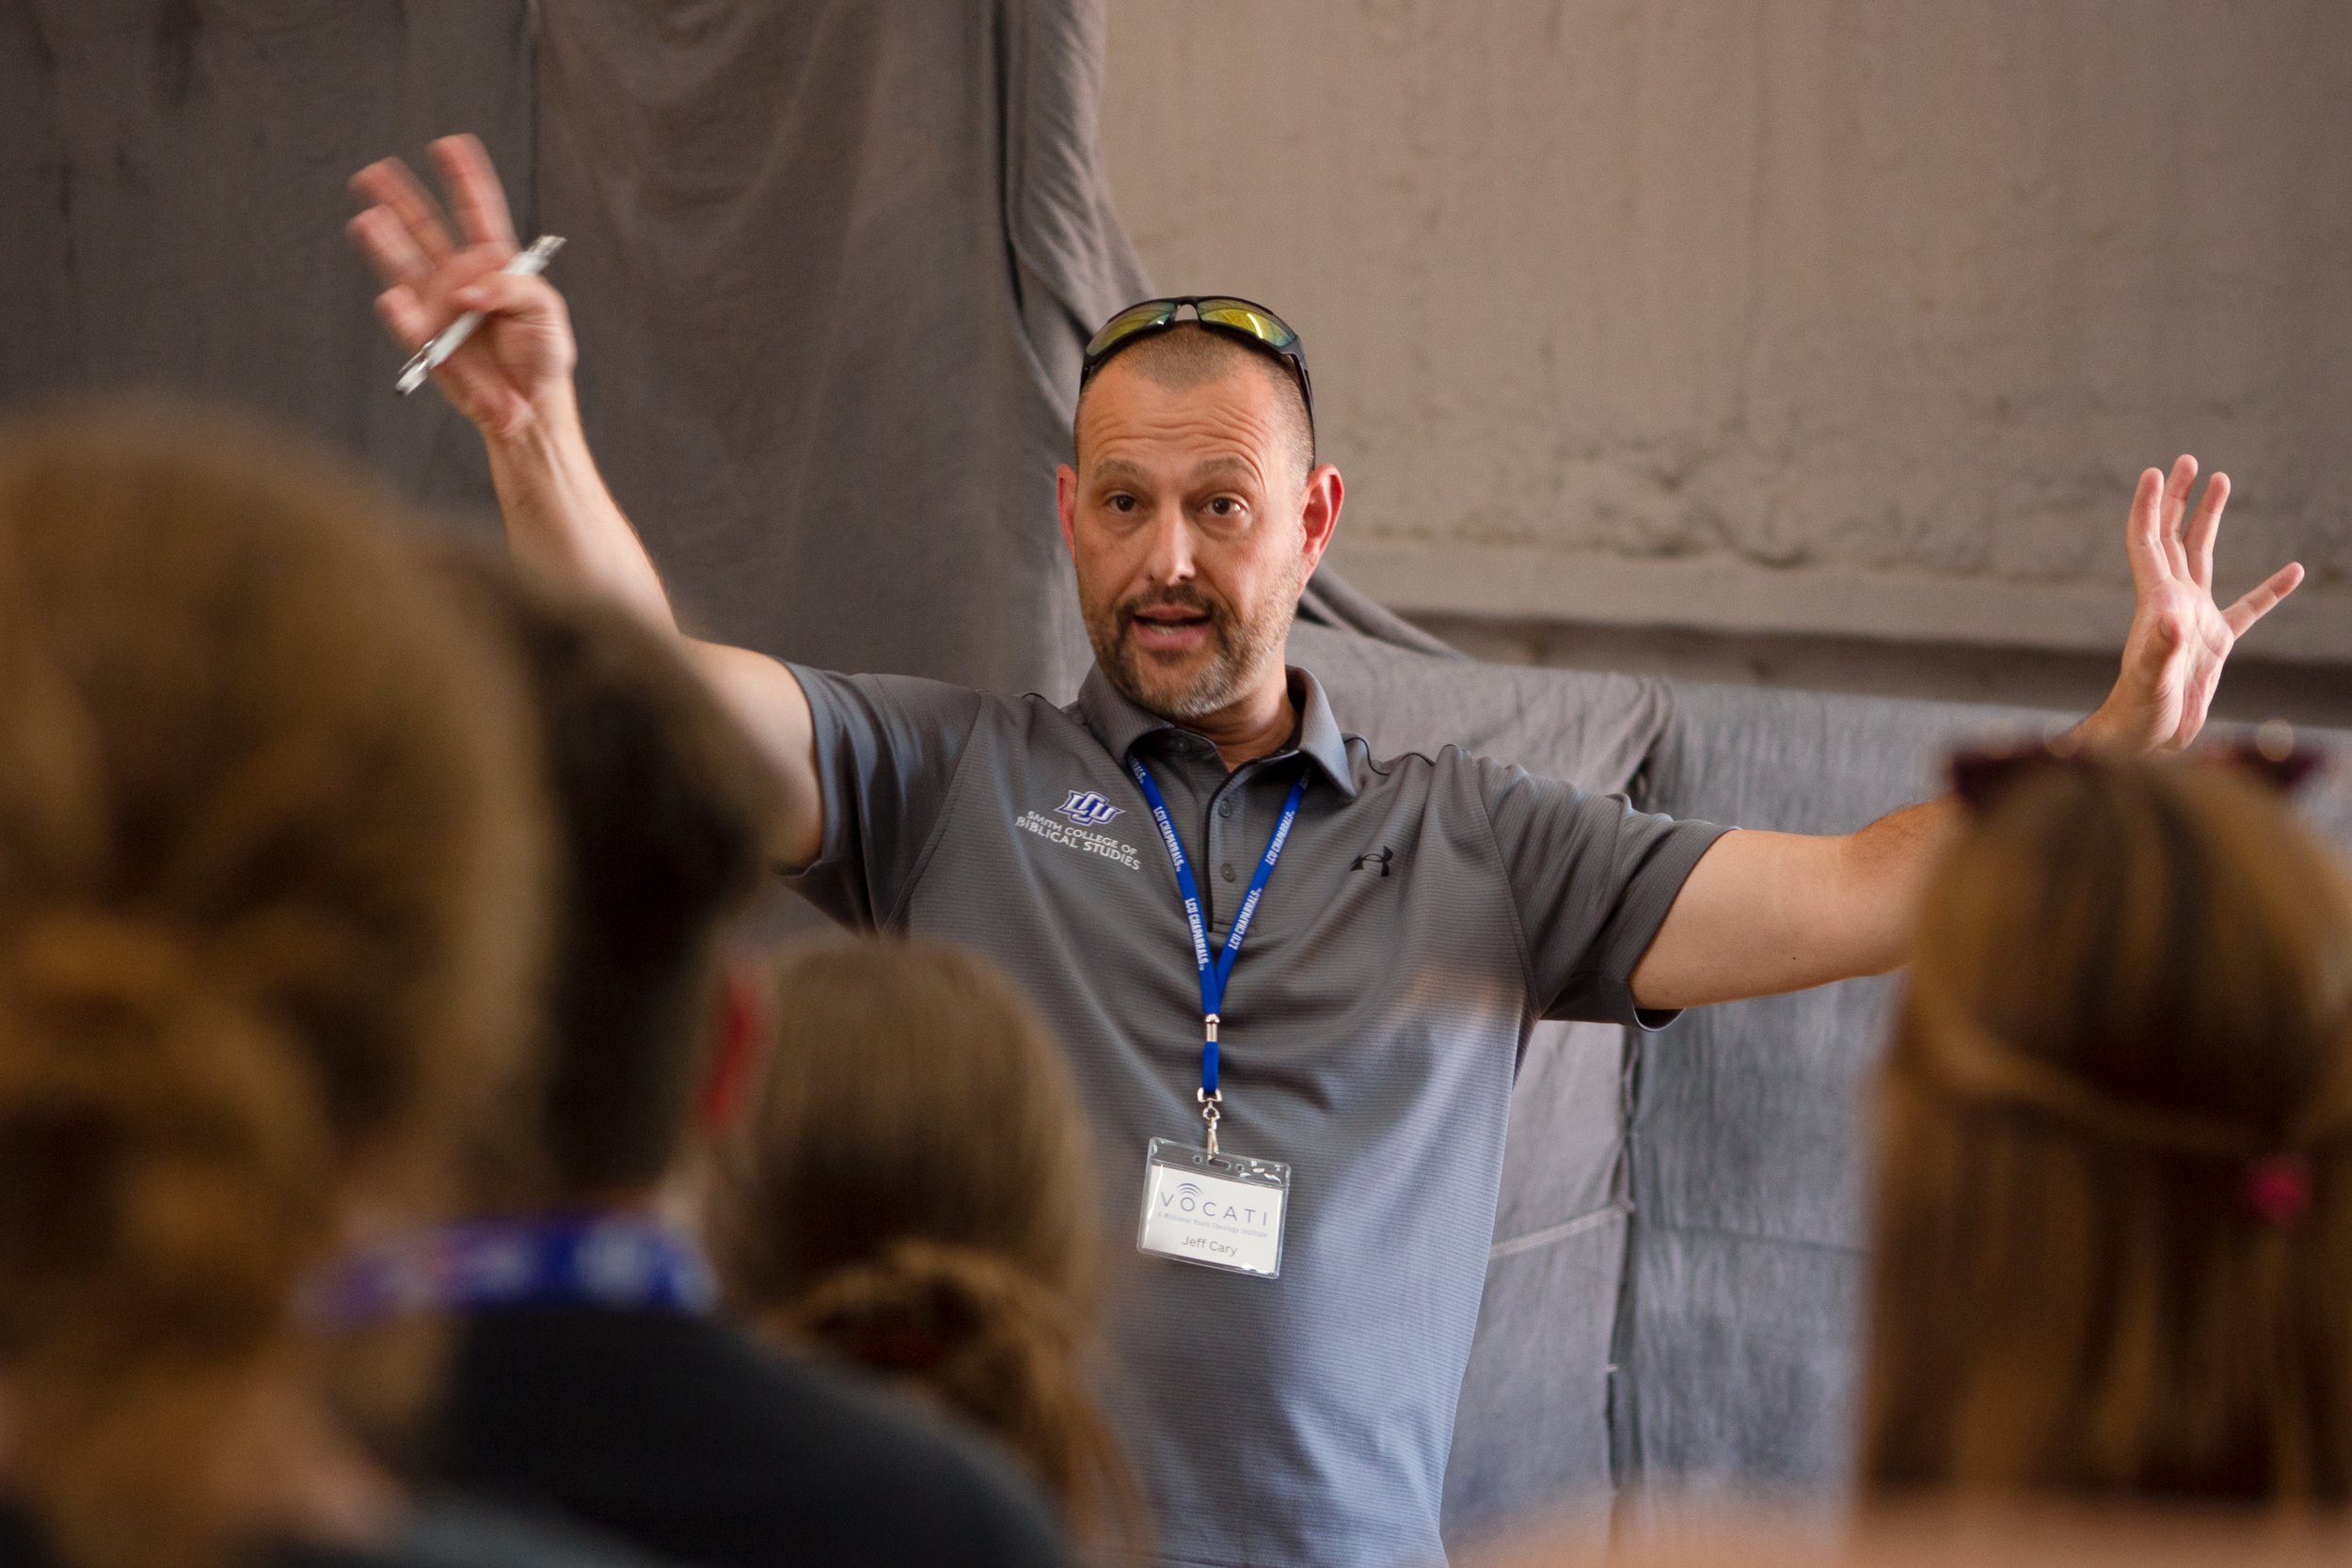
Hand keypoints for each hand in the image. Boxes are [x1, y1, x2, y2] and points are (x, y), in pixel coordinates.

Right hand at [347, 135, 575, 440]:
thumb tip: (469, 291)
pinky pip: (407, 320)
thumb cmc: (542, 354)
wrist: (529, 404)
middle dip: (401, 198)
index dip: (465, 178)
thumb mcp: (546, 312)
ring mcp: (437, 304)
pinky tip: (394, 297)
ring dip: (384, 242)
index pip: (478, 211)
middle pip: (425, 227)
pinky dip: (399, 311)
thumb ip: (513, 290)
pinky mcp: (425, 339)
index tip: (451, 145)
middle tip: (375, 170)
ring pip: (403, 263)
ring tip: (368, 219)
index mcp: (495, 262)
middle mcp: (459, 276)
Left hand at [2081, 455, 2303, 752]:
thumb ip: (2164, 649)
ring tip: (2220, 481)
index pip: (2146, 542)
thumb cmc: (2142, 711)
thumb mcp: (2153, 678)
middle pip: (2172, 537)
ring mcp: (2194, 619)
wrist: (2148, 740)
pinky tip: (2292, 571)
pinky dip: (2269, 590)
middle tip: (2187, 460)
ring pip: (2203, 557)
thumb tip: (2175, 619)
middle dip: (2178, 499)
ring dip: (2210, 520)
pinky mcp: (2215, 642)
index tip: (2155, 472)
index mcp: (2155, 602)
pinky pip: (2248, 608)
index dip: (2148, 507)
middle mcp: (2172, 602)